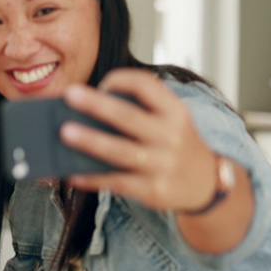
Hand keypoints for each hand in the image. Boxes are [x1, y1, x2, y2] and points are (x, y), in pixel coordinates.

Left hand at [59, 69, 219, 212]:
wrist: (205, 183)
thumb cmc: (173, 143)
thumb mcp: (170, 120)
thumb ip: (140, 111)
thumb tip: (85, 112)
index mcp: (174, 111)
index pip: (147, 86)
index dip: (122, 80)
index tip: (102, 83)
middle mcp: (171, 136)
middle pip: (129, 117)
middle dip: (97, 105)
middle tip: (70, 95)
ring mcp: (163, 164)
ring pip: (121, 151)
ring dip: (91, 141)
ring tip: (64, 133)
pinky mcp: (154, 190)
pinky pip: (118, 182)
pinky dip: (93, 178)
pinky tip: (73, 174)